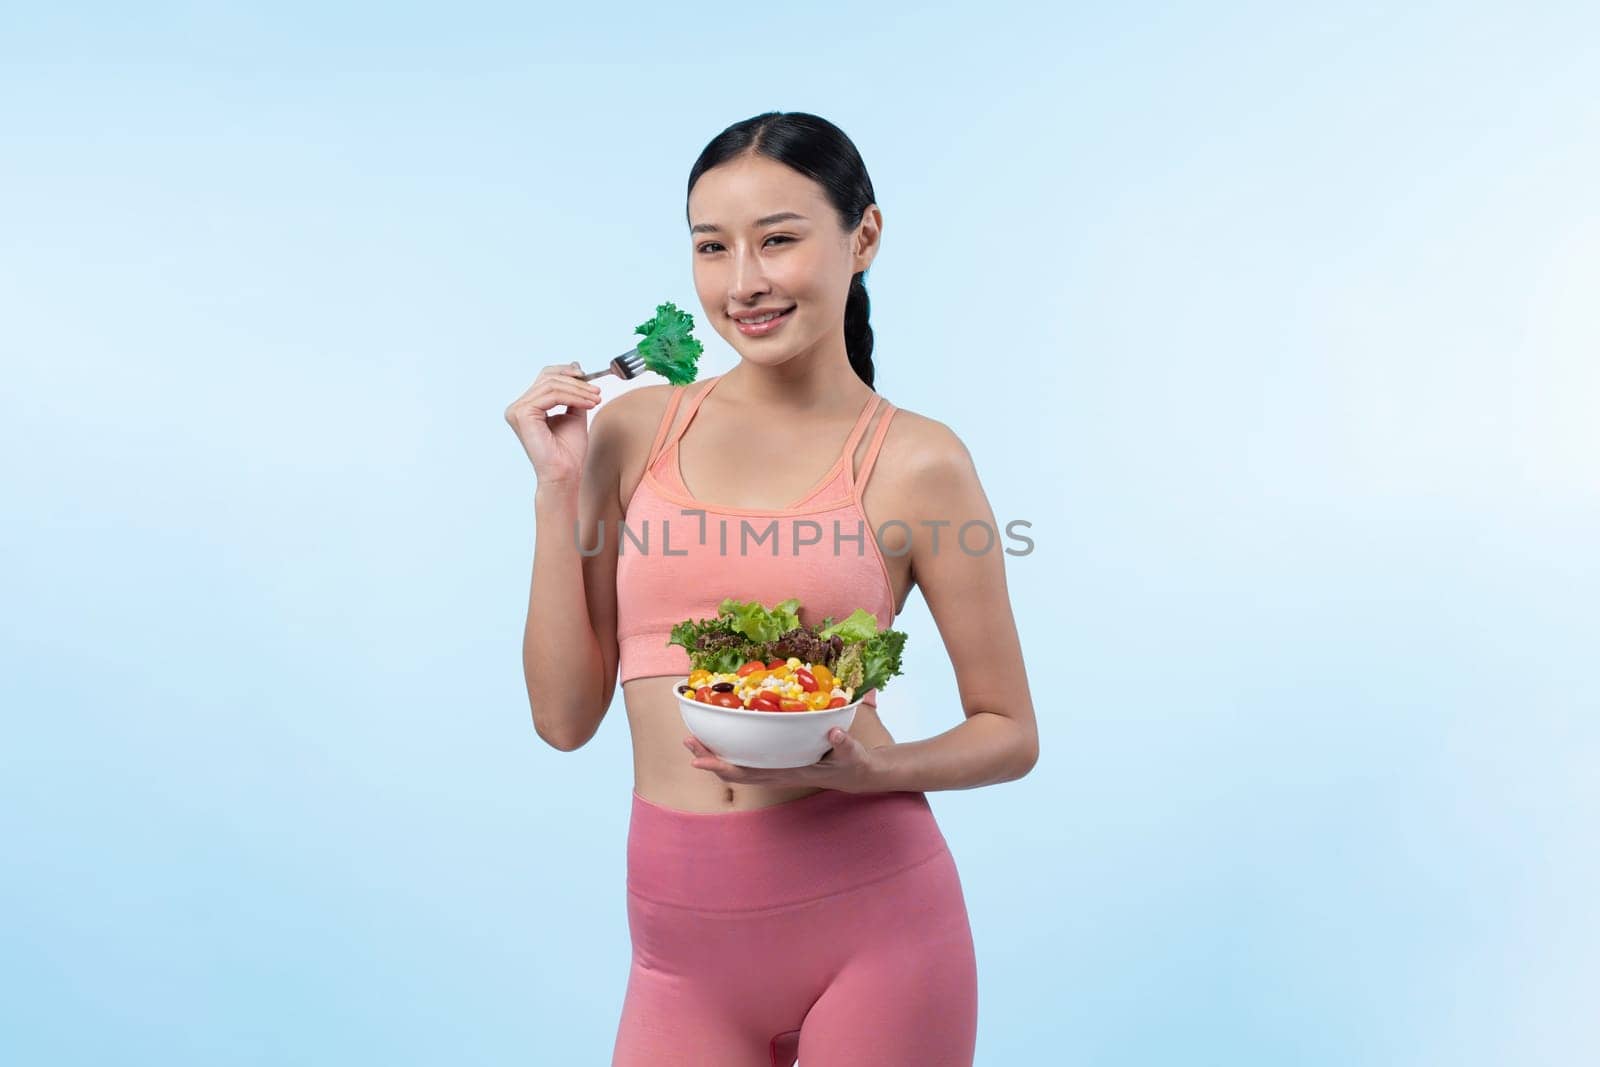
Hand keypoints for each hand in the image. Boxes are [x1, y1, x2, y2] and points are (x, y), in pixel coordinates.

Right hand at [503, 361, 602, 485]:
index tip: (590, 379)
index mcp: (527, 407)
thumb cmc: (568, 452)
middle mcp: (518, 407)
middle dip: (576, 382)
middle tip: (597, 391)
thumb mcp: (574, 414)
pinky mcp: (522, 414)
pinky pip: (551, 395)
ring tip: (596, 398)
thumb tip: (575, 367)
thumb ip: (573, 394)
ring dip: (578, 390)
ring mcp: (517, 410)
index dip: (568, 373)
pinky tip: (588, 404)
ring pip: (552, 385)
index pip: (545, 378)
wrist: (565, 474)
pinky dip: (573, 397)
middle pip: (548, 378)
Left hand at [683, 728, 882, 793]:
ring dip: (716, 755)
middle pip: (734, 771)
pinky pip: (748, 762)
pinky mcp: (779, 764)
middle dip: (709, 758)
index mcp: (789, 772)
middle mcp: (777, 773)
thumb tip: (835, 731)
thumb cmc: (853, 763)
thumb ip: (844, 743)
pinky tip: (724, 740)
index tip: (698, 760)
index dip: (721, 767)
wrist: (857, 775)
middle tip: (687, 740)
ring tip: (696, 739)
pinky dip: (731, 752)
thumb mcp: (852, 753)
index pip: (748, 773)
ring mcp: (777, 770)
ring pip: (738, 768)